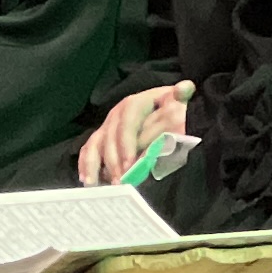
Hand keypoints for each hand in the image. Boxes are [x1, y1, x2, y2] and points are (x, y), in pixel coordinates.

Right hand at [77, 79, 193, 185]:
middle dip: (114, 161)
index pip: (128, 121)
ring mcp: (108, 126)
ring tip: (100, 184)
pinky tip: (88, 180)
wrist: (168, 112)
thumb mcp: (179, 103)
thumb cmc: (174, 109)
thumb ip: (179, 103)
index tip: (129, 163)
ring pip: (96, 144)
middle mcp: (118, 113)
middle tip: (121, 181)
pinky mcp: (102, 138)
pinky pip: (90, 150)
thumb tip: (185, 88)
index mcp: (136, 103)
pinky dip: (86, 164)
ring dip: (96, 165)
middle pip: (110, 136)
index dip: (126, 142)